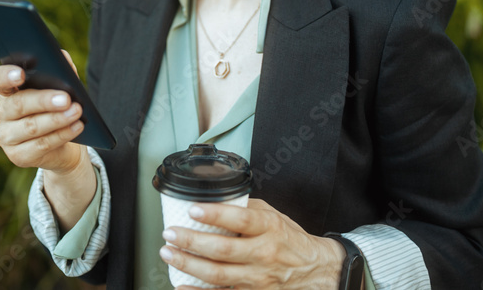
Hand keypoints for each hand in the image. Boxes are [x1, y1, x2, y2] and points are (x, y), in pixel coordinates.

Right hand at [0, 49, 85, 173]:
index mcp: (7, 91)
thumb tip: (63, 58)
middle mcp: (1, 114)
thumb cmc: (58, 107)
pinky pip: (41, 145)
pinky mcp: (18, 156)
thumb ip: (59, 69)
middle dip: (44, 101)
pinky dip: (61, 135)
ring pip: (31, 127)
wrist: (63, 143)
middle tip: (66, 98)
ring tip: (77, 111)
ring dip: (57, 119)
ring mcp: (6, 137)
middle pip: (18, 104)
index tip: (21, 73)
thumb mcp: (59, 86)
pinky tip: (77, 126)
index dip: (4, 76)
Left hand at [158, 198, 345, 289]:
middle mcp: (264, 254)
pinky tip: (182, 285)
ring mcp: (258, 278)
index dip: (216, 214)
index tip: (193, 208)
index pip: (241, 219)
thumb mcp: (274, 215)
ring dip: (189, 264)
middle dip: (192, 241)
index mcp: (269, 228)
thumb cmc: (289, 240)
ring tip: (169, 254)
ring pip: (218, 275)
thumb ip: (247, 209)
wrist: (313, 270)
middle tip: (170, 233)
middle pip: (223, 249)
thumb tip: (215, 201)